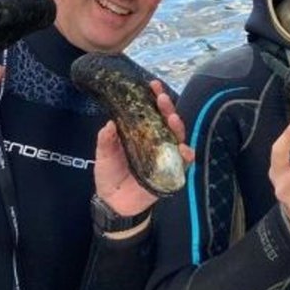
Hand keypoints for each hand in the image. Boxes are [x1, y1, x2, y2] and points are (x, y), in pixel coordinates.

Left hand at [93, 82, 193, 219]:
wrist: (113, 204)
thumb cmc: (110, 176)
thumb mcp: (103, 155)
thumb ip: (106, 140)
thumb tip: (110, 122)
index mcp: (141, 134)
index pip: (151, 112)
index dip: (154, 98)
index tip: (153, 85)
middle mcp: (156, 142)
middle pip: (167, 122)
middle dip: (167, 108)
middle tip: (162, 98)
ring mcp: (165, 157)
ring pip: (177, 138)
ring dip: (177, 128)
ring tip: (172, 120)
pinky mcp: (170, 174)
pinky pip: (182, 164)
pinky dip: (186, 156)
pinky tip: (184, 150)